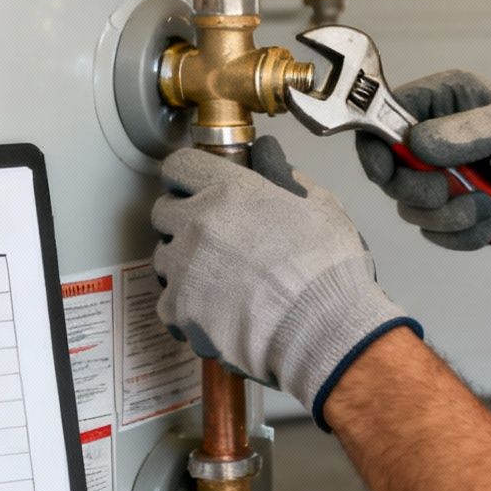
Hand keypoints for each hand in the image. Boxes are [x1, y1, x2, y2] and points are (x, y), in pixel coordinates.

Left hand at [153, 136, 418, 426]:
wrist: (322, 328)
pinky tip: (212, 309)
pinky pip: (166, 302)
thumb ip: (286, 177)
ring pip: (163, 257)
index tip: (193, 187)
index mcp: (231, 191)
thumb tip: (269, 161)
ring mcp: (185, 268)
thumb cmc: (327, 271)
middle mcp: (199, 224)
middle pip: (163, 211)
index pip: (179, 166)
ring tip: (218, 279)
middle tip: (211, 236)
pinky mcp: (180, 309)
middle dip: (182, 219)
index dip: (187, 177)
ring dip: (183, 264)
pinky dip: (185, 307)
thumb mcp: (321, 206)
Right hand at [355, 70, 490, 250]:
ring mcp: (435, 174)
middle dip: (420, 190)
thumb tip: (418, 144)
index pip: (383, 116)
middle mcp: (430, 136)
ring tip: (487, 207)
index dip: (376, 145)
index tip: (386, 171)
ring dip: (449, 216)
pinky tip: (489, 222)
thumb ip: (466, 132)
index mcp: (441, 100)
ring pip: (411, 207)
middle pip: (389, 169)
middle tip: (449, 192)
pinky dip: (461, 234)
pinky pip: (433, 230)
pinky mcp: (446, 207)